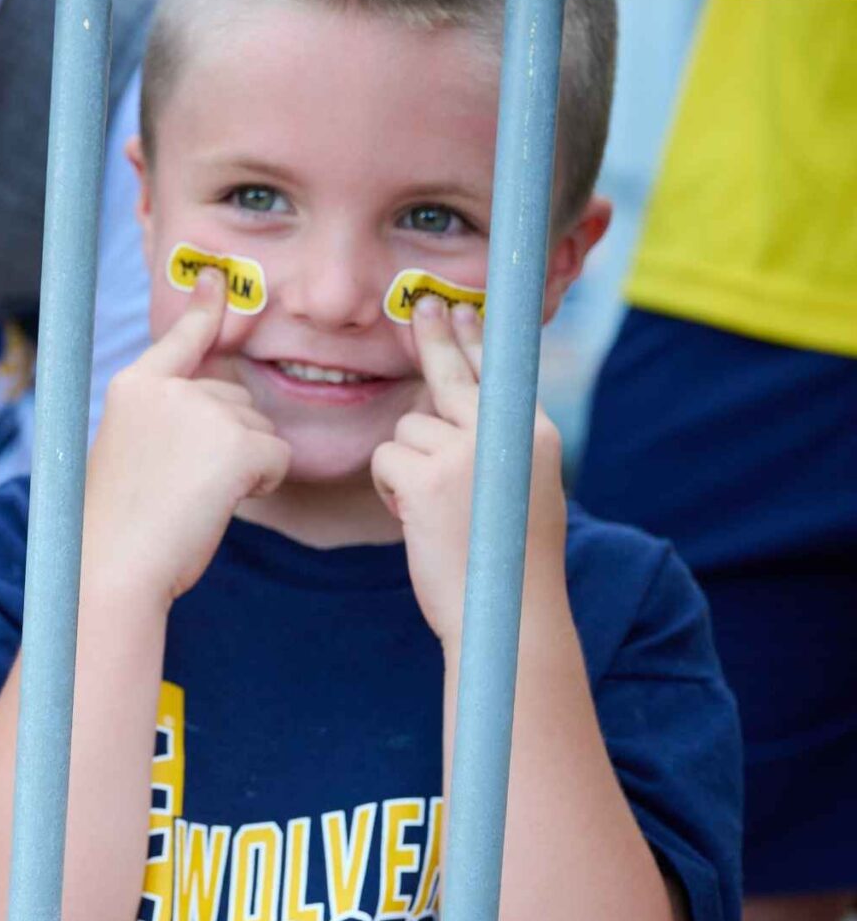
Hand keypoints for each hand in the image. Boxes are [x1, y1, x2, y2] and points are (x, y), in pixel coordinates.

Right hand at [87, 268, 293, 606]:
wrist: (114, 567)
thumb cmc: (117, 527)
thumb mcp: (131, 452)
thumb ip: (167, 419)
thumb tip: (228, 406)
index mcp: (133, 386)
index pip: (182, 339)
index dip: (205, 309)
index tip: (216, 277)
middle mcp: (169, 386)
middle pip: (235, 400)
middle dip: (228, 443)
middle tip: (178, 488)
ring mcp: (205, 410)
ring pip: (259, 429)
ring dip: (242, 467)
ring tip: (191, 499)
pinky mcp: (239, 442)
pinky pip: (279, 457)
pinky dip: (261, 485)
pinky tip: (218, 504)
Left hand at [370, 297, 567, 644]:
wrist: (509, 612)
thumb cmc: (509, 562)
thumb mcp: (520, 490)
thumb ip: (497, 448)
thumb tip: (452, 415)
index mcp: (535, 434)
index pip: (498, 374)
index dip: (474, 342)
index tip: (459, 311)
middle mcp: (504, 432)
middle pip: (454, 375)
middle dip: (436, 339)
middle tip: (424, 308)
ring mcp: (465, 451)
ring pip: (408, 426)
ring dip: (406, 464)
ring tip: (434, 509)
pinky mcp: (426, 476)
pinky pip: (386, 456)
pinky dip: (390, 486)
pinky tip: (412, 515)